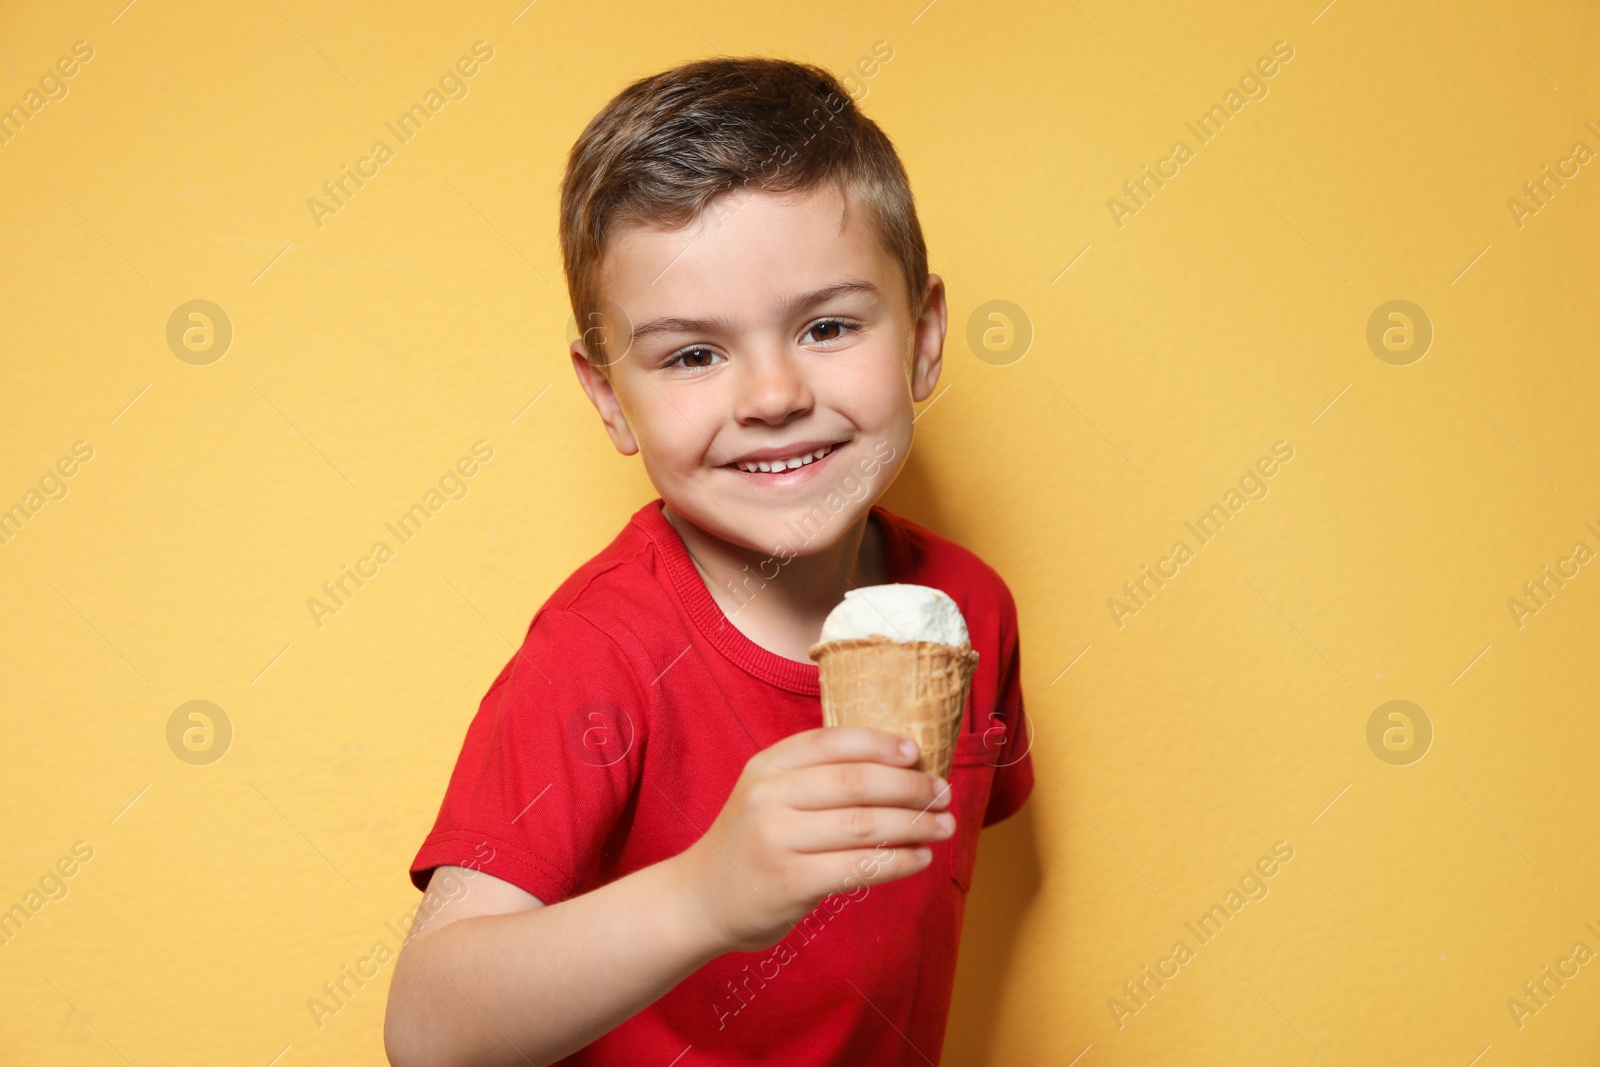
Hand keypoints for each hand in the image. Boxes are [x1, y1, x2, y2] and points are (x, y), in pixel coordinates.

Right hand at [673, 725, 954, 953]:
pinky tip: (919, 859)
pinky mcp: (790, 881)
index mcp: (768, 766)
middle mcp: (769, 796)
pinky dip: (898, 862)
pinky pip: (858, 867)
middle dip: (910, 786)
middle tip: (943, 793)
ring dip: (914, 824)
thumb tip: (901, 767)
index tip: (917, 752)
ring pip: (864, 824)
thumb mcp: (768, 794)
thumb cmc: (751, 843)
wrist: (699, 899)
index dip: (881, 743)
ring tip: (943, 825)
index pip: (833, 741)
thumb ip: (816, 777)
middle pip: (857, 782)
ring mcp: (777, 839)